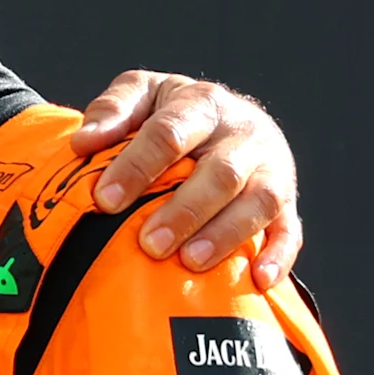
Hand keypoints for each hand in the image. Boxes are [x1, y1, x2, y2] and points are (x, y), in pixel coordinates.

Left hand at [69, 73, 300, 287]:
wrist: (223, 115)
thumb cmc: (170, 111)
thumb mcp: (140, 94)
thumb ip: (112, 111)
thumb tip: (82, 143)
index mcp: (203, 103)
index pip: (169, 133)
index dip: (137, 166)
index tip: (105, 200)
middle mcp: (245, 134)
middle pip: (222, 173)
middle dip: (185, 210)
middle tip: (149, 243)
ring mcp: (272, 168)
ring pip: (261, 202)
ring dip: (226, 235)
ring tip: (189, 263)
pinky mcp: (288, 201)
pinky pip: (291, 230)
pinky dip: (279, 255)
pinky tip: (257, 280)